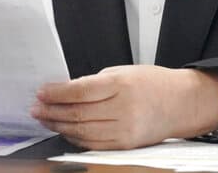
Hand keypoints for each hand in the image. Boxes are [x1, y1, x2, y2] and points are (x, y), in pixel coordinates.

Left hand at [30, 66, 217, 149]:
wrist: (181, 103)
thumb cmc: (152, 83)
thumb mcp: (122, 71)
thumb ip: (94, 83)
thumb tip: (65, 92)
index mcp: (121, 84)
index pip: (79, 91)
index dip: (56, 93)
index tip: (41, 92)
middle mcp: (123, 109)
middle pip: (78, 113)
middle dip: (52, 111)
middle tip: (36, 108)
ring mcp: (125, 130)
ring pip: (83, 132)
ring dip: (59, 126)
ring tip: (45, 119)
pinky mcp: (126, 145)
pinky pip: (94, 145)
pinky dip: (76, 139)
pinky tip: (65, 131)